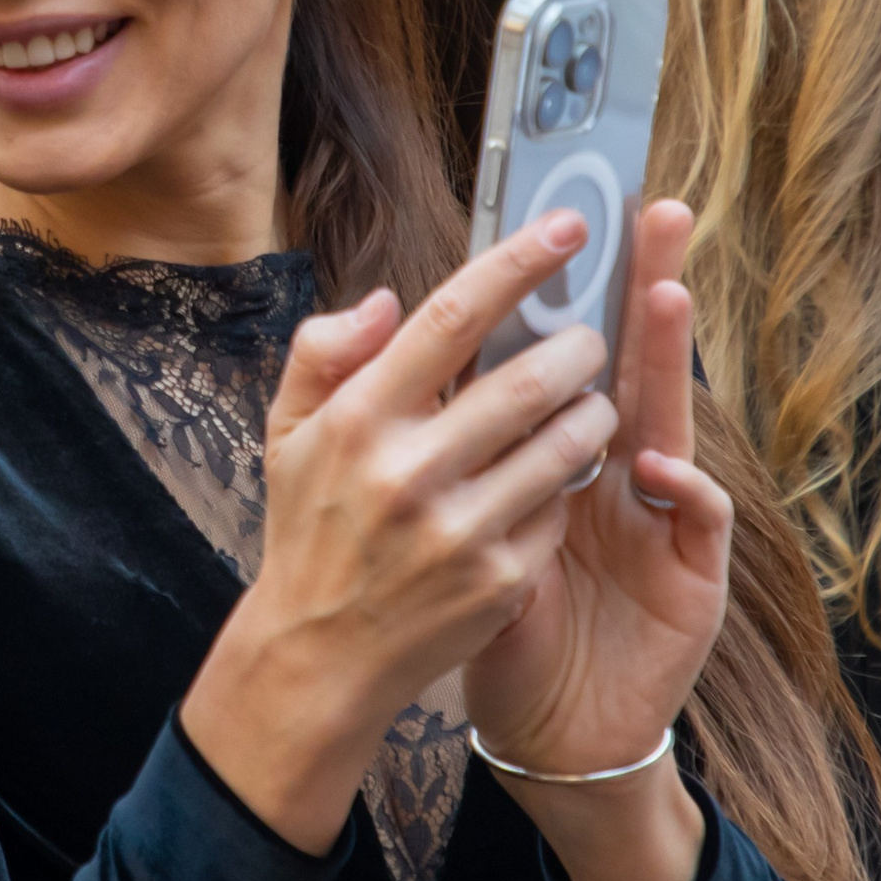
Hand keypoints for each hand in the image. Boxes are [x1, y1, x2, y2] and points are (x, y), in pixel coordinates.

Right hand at [181, 210, 616, 851]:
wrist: (318, 654)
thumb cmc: (311, 528)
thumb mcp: (288, 433)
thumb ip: (325, 353)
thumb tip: (386, 301)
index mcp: (358, 419)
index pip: (453, 316)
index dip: (520, 261)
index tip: (570, 226)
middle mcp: (409, 471)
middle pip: (531, 377)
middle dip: (577, 345)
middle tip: (586, 335)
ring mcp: (460, 531)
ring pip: (568, 442)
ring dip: (592, 411)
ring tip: (585, 403)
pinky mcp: (502, 580)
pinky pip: (562, 507)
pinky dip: (568, 483)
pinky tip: (553, 478)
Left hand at [461, 200, 721, 880]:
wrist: (536, 720)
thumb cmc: (471, 606)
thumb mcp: (436, 519)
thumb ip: (398, 420)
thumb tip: (381, 319)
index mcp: (547, 447)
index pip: (562, 351)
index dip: (567, 290)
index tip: (572, 218)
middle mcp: (612, 469)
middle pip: (631, 363)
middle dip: (642, 292)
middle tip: (651, 224)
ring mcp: (657, 516)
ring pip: (670, 424)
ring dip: (667, 366)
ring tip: (662, 301)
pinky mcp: (691, 572)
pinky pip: (699, 516)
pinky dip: (686, 486)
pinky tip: (659, 464)